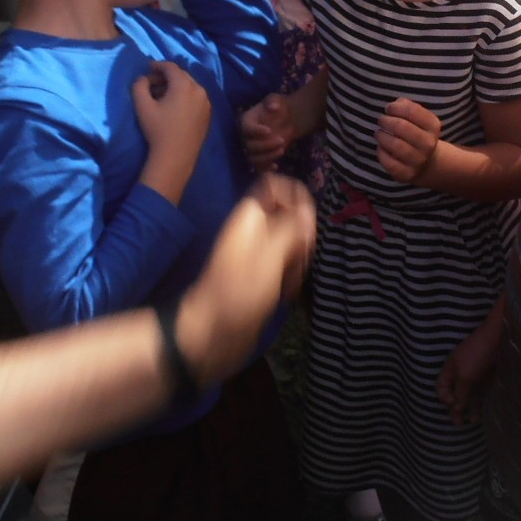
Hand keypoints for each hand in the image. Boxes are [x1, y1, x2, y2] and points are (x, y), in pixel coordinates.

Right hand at [133, 62, 210, 160]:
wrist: (176, 156)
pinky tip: (174, 106)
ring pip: (190, 86)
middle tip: (152, 83)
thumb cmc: (157, 129)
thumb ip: (139, 86)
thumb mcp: (142, 106)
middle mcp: (199, 90)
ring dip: (175, 86)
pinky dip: (184, 96)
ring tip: (161, 96)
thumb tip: (143, 78)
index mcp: (184, 85)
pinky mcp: (208, 114)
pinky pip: (195, 97)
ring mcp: (206, 102)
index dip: (158, 65)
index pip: (171, 67)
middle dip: (166, 77)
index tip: (148, 68)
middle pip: (182, 76)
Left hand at [176, 174, 316, 385]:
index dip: (295, 196)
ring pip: (292, 243)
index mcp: (250, 219)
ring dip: (299, 260)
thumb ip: (292, 229)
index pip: (275, 186)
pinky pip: (287, 265)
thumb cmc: (239, 292)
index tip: (307, 220)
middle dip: (302, 236)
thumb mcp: (270, 256)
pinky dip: (291, 276)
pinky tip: (287, 293)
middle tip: (300, 257)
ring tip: (290, 282)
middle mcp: (255, 232)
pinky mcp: (263, 276)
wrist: (212, 334)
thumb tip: (308, 211)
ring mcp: (259, 255)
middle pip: (290, 216)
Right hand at [241, 93, 297, 171]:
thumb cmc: (279, 108)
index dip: (255, 131)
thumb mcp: (276, 99)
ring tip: (282, 150)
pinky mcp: (259, 157)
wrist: (286, 119)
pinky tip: (276, 166)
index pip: (246, 128)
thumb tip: (273, 107)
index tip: (269, 131)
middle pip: (249, 146)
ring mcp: (252, 148)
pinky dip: (266, 169)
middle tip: (281, 140)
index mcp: (246, 121)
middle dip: (265, 145)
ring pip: (253, 158)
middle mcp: (245, 136)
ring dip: (267, 157)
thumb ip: (273, 101)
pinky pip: (258, 167)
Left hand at [376, 98, 440, 183]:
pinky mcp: (406, 174)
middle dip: (386, 121)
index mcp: (433, 126)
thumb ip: (407, 107)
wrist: (427, 162)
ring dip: (381, 136)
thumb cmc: (417, 133)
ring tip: (379, 133)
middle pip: (401, 127)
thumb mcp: (419, 118)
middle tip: (381, 120)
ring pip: (395, 144)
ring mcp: (418, 161)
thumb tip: (395, 104)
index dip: (396, 107)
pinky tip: (381, 147)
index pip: (412, 110)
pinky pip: (388, 161)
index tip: (389, 108)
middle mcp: (428, 144)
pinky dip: (381, 152)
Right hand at [436, 315, 502, 425]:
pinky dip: (479, 404)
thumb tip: (456, 409)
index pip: (441, 388)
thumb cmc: (478, 353)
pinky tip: (480, 414)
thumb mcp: (465, 375)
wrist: (501, 338)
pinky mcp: (487, 380)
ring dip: (469, 409)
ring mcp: (475, 377)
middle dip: (456, 409)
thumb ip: (460, 393)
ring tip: (473, 421)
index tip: (452, 401)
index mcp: (450, 369)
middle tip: (459, 424)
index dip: (444, 397)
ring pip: (468, 397)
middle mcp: (461, 374)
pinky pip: (480, 395)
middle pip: (455, 395)